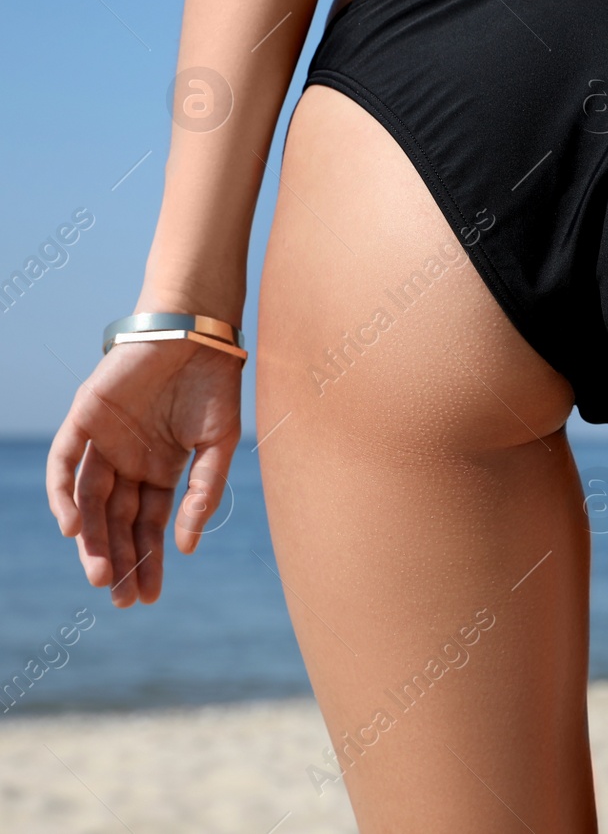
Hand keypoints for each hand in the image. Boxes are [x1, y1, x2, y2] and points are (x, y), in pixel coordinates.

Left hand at [46, 340, 241, 606]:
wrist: (197, 335)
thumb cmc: (214, 388)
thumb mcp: (218, 449)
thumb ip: (203, 494)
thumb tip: (186, 547)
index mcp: (159, 471)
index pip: (148, 526)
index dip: (147, 560)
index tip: (147, 598)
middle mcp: (127, 462)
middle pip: (115, 521)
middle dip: (117, 560)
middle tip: (119, 598)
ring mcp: (102, 441)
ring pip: (89, 501)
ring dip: (92, 540)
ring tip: (101, 575)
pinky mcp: (83, 419)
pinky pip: (65, 463)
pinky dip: (64, 495)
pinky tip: (75, 527)